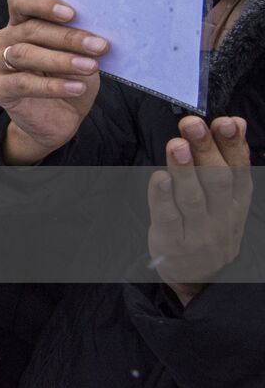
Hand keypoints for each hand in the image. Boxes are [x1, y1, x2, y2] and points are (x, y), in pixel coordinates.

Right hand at [0, 0, 108, 164]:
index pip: (21, 2)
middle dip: (67, 37)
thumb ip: (78, 44)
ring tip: (90, 67)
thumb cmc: (66, 82)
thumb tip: (96, 33)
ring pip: (25, 54)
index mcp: (20, 25)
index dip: (43, 3)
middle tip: (98, 46)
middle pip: (30, 29)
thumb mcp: (78, 58)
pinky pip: (22, 83)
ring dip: (61, 60)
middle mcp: (3, 39)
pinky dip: (51, 85)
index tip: (72, 14)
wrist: (53, 123)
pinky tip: (76, 88)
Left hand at [149, 115, 251, 306]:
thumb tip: (234, 121)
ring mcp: (198, 233)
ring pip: (193, 198)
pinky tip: (159, 177)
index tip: (225, 121)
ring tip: (176, 144)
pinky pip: (168, 218)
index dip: (234, 146)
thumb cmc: (208, 225)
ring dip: (184, 169)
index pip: (239, 172)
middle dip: (206, 150)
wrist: (198, 278)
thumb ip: (229, 163)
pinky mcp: (172, 243)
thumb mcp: (227, 200)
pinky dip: (163, 197)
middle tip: (192, 124)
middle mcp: (222, 219)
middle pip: (217, 181)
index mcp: (237, 205)